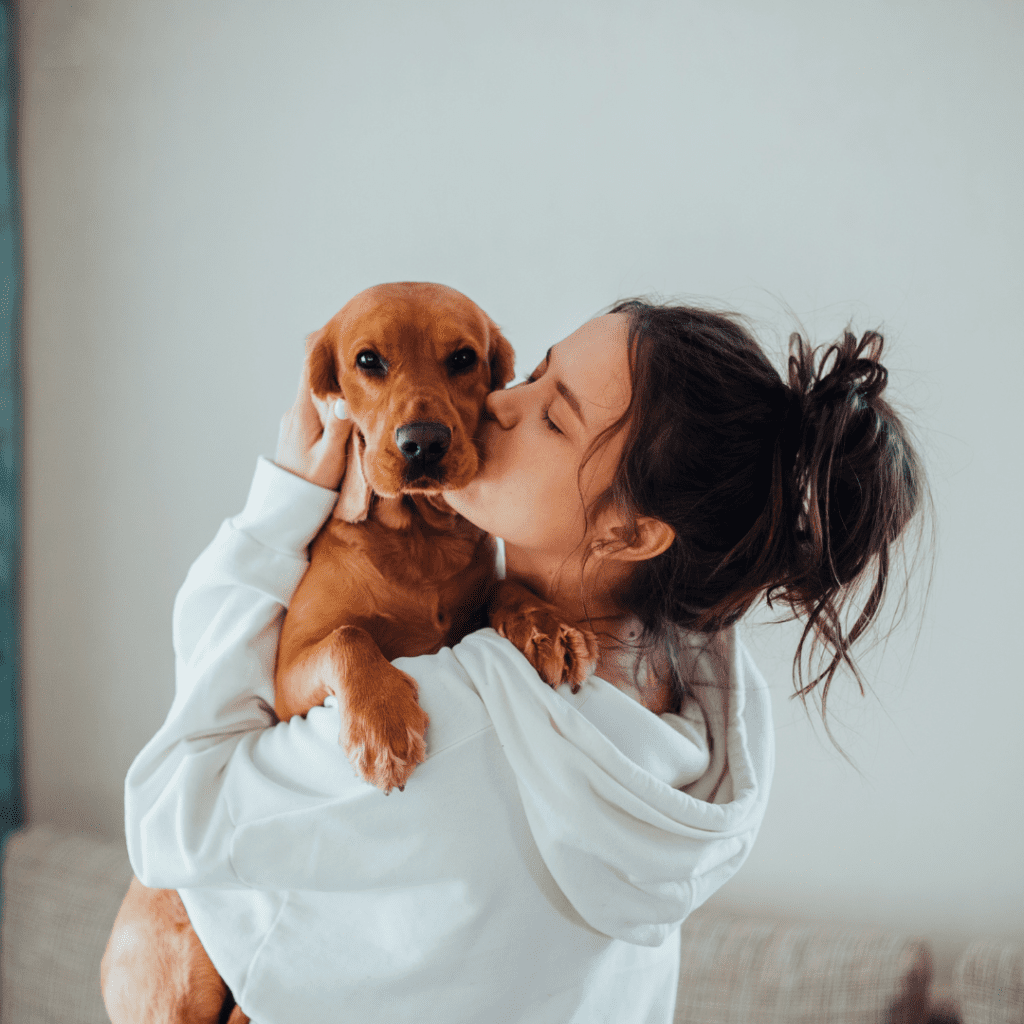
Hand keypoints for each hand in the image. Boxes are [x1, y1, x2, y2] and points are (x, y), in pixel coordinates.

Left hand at [275, 335, 352, 489]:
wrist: (285, 509)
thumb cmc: (311, 488)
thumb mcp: (330, 459)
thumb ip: (339, 429)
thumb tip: (347, 399)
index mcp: (302, 414)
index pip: (309, 369)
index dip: (325, 348)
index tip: (344, 336)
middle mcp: (296, 413)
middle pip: (316, 377)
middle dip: (337, 366)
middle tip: (362, 356)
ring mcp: (295, 423)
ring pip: (317, 394)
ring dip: (336, 387)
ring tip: (361, 381)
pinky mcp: (298, 433)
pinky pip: (317, 410)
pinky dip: (332, 404)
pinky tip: (349, 409)